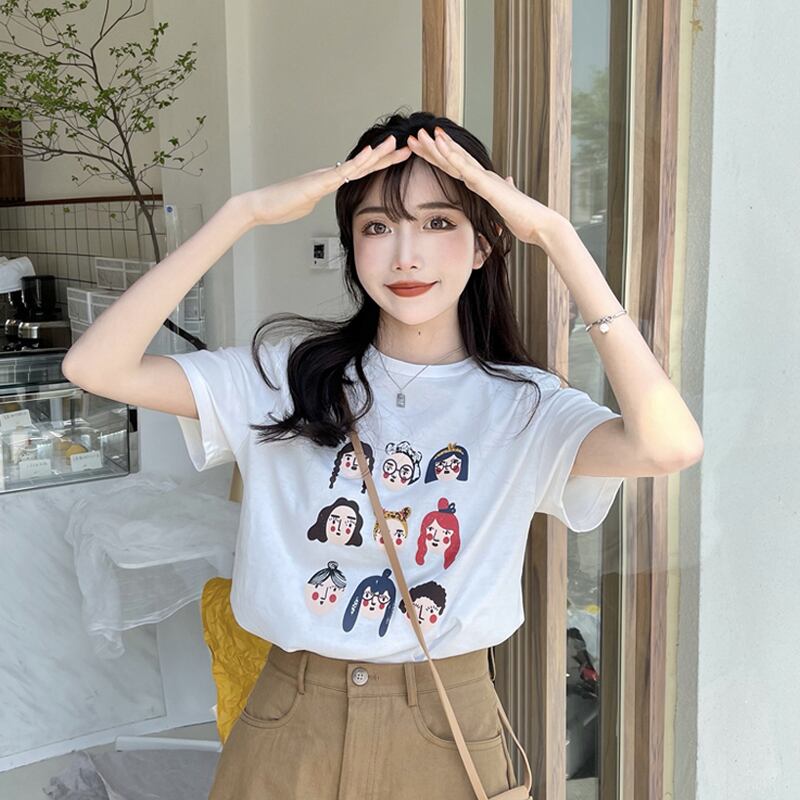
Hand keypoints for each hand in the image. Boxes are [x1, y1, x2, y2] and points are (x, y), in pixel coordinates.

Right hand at [241, 134, 411, 225]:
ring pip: (356, 163)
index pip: (361, 172)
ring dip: (377, 154)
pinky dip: (357, 163)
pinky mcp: (318, 183)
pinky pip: (342, 172)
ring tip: (395, 143)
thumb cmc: (279, 207)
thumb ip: (315, 200)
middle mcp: (329, 174)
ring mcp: (324, 177)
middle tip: (409, 147)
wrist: (260, 206)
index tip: (398, 159)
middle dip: (388, 156)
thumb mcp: (306, 205)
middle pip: (365, 164)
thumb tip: (318, 201)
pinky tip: (370, 155)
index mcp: (329, 181)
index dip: (381, 165)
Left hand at [406, 127, 563, 248]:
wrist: (541, 225)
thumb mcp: (507, 206)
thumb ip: (504, 192)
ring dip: (439, 147)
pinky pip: (468, 171)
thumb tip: (507, 181)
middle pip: (453, 159)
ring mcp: (486, 180)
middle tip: (414, 136)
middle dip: (433, 148)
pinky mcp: (489, 187)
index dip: (441, 156)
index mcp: (484, 183)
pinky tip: (442, 148)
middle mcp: (483, 177)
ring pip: (458, 160)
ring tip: (423, 135)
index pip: (457, 167)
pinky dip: (455, 158)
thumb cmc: (525, 219)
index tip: (425, 148)